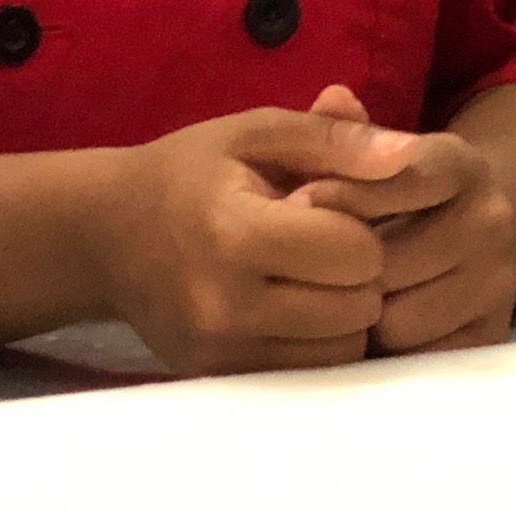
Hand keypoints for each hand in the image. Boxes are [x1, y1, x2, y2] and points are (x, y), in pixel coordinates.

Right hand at [92, 88, 420, 373]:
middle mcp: (226, 304)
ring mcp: (221, 352)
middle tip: (322, 244)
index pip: (356, 252)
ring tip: (308, 277)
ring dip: (344, 314)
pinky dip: (316, 342)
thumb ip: (333, 139)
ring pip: (344, 351)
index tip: (325, 207)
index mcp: (235, 231)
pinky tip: (291, 308)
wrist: (105, 234)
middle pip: (359, 309)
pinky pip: (310, 376)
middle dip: (357, 273)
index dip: (358, 225)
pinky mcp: (221, 381)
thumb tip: (409, 156)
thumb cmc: (189, 173)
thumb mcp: (254, 133)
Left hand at [289, 88, 515, 353]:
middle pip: (391, 258)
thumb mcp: (357, 155)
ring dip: (359, 314)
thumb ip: (337, 129)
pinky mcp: (491, 337)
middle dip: (341, 264)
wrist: (448, 239)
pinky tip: (367, 329)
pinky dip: (386, 353)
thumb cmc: (378, 191)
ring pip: (400, 318)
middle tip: (304, 262)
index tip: (301, 201)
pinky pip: (418, 358)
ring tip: (338, 295)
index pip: (403, 174)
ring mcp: (498, 282)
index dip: (345, 192)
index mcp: (460, 162)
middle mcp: (493, 218)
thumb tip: (335, 97)